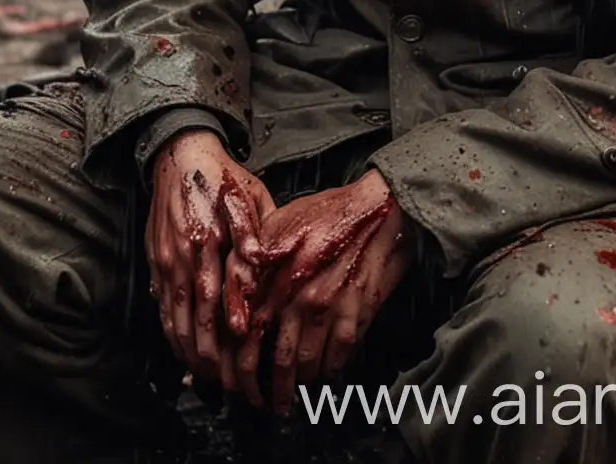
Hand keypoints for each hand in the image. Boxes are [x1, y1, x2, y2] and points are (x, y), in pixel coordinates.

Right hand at [146, 130, 274, 384]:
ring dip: (190, 354)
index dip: (229, 334)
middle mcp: (181, 257)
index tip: (244, 359)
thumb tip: (262, 263)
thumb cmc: (222, 177)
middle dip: (211, 357)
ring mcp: (164, 263)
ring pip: (174, 321)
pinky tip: (184, 353)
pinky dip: (172, 334)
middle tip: (232, 384)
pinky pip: (162, 308)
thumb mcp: (248, 196)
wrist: (180, 155)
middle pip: (193, 321)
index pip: (217, 300)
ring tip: (210, 379)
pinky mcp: (156, 263)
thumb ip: (253, 232)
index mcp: (206, 240)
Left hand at [234, 168, 415, 414]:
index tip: (238, 383)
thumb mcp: (280, 223)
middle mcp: (301, 299)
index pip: (250, 335)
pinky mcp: (356, 316)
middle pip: (279, 359)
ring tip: (291, 396)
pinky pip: (338, 358)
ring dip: (298, 386)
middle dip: (269, 389)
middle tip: (264, 404)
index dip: (241, 367)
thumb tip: (235, 285)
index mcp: (278, 277)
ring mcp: (331, 310)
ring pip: (308, 364)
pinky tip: (322, 377)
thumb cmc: (329, 213)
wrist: (380, 211)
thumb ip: (255, 255)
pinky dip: (328, 373)